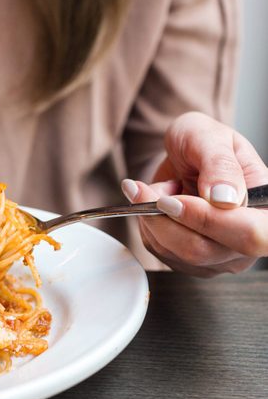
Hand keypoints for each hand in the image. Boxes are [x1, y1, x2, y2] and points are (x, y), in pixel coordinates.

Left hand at [121, 112, 267, 276]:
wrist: (182, 155)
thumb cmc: (202, 142)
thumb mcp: (209, 137)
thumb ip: (219, 165)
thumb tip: (225, 198)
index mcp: (266, 207)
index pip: (253, 234)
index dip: (210, 221)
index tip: (172, 199)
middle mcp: (248, 239)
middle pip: (204, 249)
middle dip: (165, 217)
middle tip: (143, 189)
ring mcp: (220, 255)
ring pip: (177, 252)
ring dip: (152, 218)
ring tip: (155, 189)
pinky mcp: (191, 261)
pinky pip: (160, 251)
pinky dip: (148, 224)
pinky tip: (155, 205)